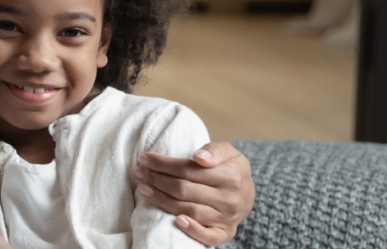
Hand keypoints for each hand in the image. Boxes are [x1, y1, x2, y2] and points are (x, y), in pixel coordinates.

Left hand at [135, 141, 254, 245]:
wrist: (248, 193)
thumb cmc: (230, 169)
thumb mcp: (228, 153)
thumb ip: (215, 150)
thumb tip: (199, 157)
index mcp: (232, 176)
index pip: (189, 170)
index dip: (163, 164)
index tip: (145, 158)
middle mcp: (230, 199)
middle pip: (184, 189)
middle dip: (157, 180)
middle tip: (139, 172)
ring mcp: (227, 218)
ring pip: (189, 210)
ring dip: (162, 200)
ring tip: (144, 189)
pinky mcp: (225, 233)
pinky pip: (209, 237)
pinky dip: (192, 230)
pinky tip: (175, 220)